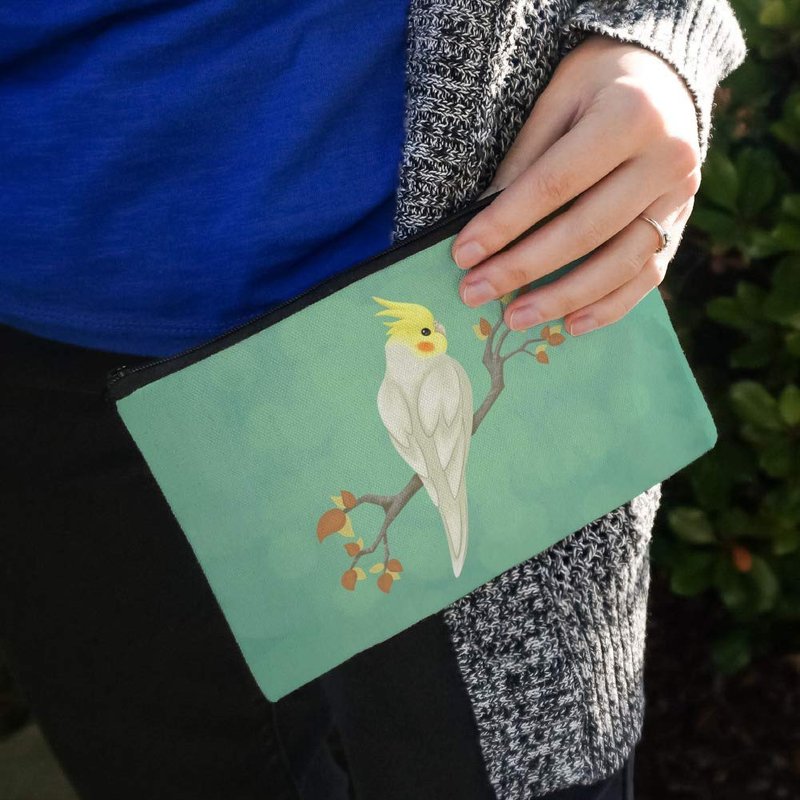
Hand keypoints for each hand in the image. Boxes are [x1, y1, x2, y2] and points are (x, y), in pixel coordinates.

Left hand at [451, 34, 701, 335]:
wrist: (665, 76)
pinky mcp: (682, 224)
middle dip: (522, 268)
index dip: (505, 224)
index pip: (555, 184)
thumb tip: (482, 223)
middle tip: (474, 293)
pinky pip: (647, 276)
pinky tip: (570, 324)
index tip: (462, 253)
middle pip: (585, 230)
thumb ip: (524, 160)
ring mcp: (681, 197)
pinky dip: (609, 306)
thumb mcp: (554, 100)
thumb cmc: (596, 84)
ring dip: (563, 298)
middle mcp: (667, 159)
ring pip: (620, 263)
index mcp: (631, 116)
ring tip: (515, 318)